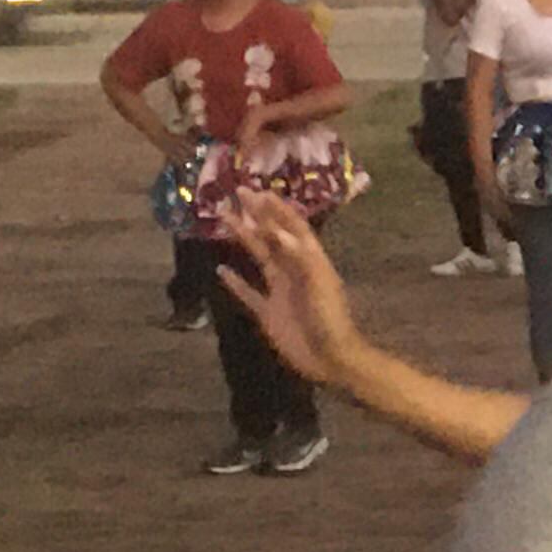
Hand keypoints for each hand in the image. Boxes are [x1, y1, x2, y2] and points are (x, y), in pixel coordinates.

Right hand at [217, 190, 368, 387]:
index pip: (293, 228)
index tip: (257, 191)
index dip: (276, 209)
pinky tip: (221, 269)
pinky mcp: (268, 313)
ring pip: (259, 258)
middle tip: (236, 193)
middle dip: (257, 214)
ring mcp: (280, 292)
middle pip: (273, 237)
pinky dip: (235, 282)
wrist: (331, 359)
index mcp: (311, 262)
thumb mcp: (319, 285)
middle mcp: (294, 271)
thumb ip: (301, 258)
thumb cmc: (330, 320)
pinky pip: (248, 294)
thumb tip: (279, 231)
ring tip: (225, 218)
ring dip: (244, 237)